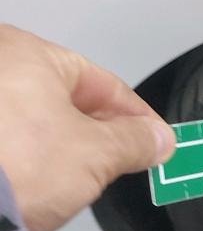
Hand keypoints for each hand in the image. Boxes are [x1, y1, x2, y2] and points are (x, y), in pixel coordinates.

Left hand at [0, 25, 174, 230]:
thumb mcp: (96, 154)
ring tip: (71, 177)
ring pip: (26, 117)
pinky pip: (0, 136)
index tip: (157, 141)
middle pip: (60, 97)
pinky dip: (17, 154)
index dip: (137, 115)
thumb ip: (135, 141)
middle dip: (93, 129)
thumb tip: (159, 139)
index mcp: (24, 50)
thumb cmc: (21, 163)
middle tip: (118, 162)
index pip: (101, 82)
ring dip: (53, 142)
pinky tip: (28, 180)